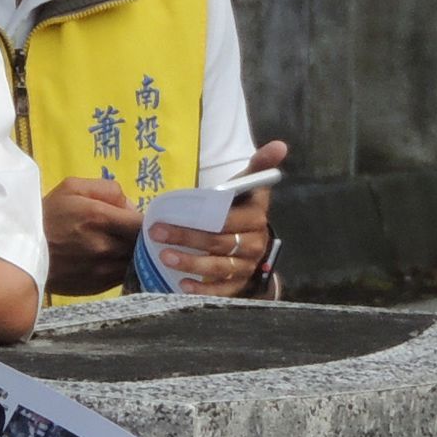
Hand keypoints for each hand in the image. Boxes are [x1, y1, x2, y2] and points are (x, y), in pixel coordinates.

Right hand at [43, 177, 142, 295]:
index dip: (149, 221)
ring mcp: (102, 269)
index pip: (143, 223)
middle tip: (137, 232)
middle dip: (144, 238)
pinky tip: (113, 260)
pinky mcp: (97, 286)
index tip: (146, 220)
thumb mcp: (71, 188)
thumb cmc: (46, 216)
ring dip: (135, 254)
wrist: (21, 252)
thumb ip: (107, 189)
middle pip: (143, 244)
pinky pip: (123, 276)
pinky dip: (123, 267)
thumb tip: (130, 207)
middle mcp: (105, 246)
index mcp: (100, 218)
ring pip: (135, 262)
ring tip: (124, 246)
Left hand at [148, 139, 287, 297]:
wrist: (251, 240)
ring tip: (166, 259)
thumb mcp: (248, 186)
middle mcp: (254, 243)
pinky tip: (183, 286)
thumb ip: (259, 166)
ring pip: (219, 267)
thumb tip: (279, 145)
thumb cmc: (241, 208)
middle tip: (157, 236)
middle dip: (186, 240)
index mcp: (256, 217)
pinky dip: (204, 290)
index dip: (196, 222)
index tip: (161, 221)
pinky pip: (223, 290)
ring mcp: (247, 266)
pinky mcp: (240, 284)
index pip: (226, 221)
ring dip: (192, 264)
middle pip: (219, 243)